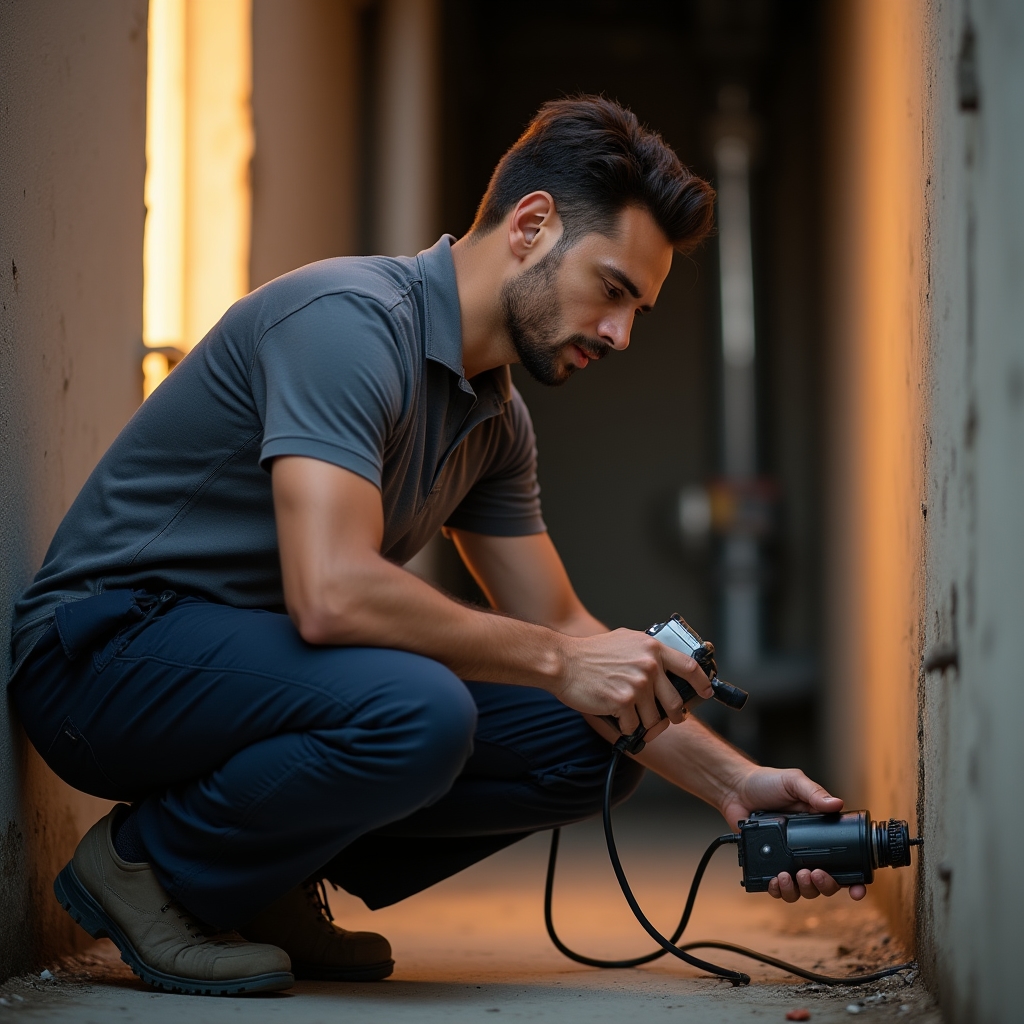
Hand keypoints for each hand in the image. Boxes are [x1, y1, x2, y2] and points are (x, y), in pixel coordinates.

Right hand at [555, 628, 712, 739]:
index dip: (702, 683)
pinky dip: (625, 726)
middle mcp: (649, 665)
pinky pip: (633, 726)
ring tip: (630, 713)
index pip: (690, 667)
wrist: (563, 662)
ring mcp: (637, 684)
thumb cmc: (591, 653)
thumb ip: (647, 651)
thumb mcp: (625, 640)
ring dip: (644, 722)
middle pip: (675, 702)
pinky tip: (614, 714)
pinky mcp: (623, 702)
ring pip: (654, 719)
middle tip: (670, 718)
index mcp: (652, 648)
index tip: (706, 692)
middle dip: (674, 715)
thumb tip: (665, 663)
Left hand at [722, 765, 866, 902]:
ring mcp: (789, 860)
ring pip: (804, 890)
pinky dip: (780, 890)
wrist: (736, 788)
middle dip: (824, 885)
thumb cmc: (767, 782)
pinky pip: (779, 888)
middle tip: (813, 873)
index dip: (853, 879)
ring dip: (802, 890)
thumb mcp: (793, 782)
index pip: (844, 861)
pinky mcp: (769, 865)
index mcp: (820, 833)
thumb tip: (837, 804)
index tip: (856, 890)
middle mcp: (807, 851)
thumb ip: (814, 793)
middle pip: (826, 882)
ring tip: (790, 876)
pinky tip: (776, 881)